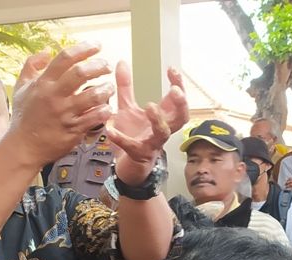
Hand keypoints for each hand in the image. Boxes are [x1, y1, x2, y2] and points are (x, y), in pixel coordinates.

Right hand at [9, 42, 115, 167]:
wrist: (24, 146)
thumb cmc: (24, 116)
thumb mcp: (21, 87)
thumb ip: (32, 65)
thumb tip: (46, 50)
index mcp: (43, 83)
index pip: (65, 58)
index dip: (83, 48)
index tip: (96, 45)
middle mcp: (54, 96)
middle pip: (81, 73)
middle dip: (99, 66)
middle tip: (106, 66)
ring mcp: (65, 114)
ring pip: (92, 96)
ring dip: (106, 89)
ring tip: (110, 87)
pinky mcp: (73, 130)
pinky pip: (94, 118)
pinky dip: (104, 111)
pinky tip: (107, 107)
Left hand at [105, 63, 188, 184]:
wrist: (126, 163)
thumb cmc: (132, 134)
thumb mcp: (127, 107)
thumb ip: (125, 86)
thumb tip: (122, 62)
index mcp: (162, 116)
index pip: (177, 99)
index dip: (179, 84)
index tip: (172, 70)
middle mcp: (162, 129)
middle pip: (181, 117)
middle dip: (181, 103)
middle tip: (174, 90)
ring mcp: (152, 142)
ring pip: (164, 133)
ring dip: (159, 120)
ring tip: (150, 106)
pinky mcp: (138, 154)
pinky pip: (132, 146)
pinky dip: (121, 138)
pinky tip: (110, 129)